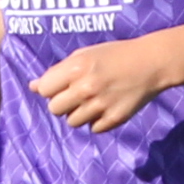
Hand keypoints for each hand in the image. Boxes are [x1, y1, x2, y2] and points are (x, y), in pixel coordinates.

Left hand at [28, 38, 174, 133]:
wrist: (150, 62)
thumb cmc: (114, 55)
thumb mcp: (85, 55)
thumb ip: (58, 71)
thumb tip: (32, 87)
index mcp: (76, 67)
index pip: (44, 90)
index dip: (51, 89)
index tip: (62, 86)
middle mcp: (85, 87)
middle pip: (55, 109)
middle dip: (63, 103)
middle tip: (78, 94)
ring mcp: (100, 105)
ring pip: (73, 122)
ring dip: (80, 113)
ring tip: (94, 100)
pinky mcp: (114, 118)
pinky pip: (93, 128)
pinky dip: (98, 121)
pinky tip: (107, 107)